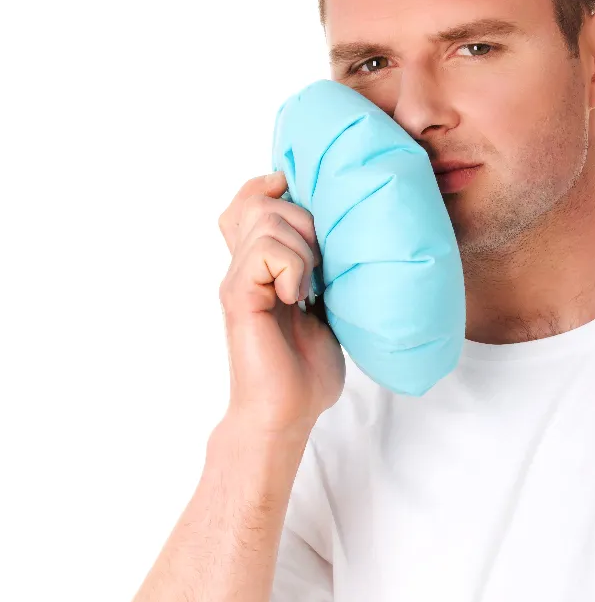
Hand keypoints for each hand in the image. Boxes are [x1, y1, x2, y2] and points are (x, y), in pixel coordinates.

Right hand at [216, 171, 345, 436]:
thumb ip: (322, 270)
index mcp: (260, 266)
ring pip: (267, 220)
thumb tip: (350, 234)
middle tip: (320, 266)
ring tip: (309, 285)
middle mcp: (242, 267)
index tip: (302, 204)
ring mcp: (237, 280)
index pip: (247, 202)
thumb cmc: (306, 368)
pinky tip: (297, 297)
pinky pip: (265, 251)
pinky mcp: (239, 297)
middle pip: (262, 202)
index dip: (270, 188)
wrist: (286, 413)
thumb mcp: (326, 305)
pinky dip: (292, 267)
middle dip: (304, 220)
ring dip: (302, 246)